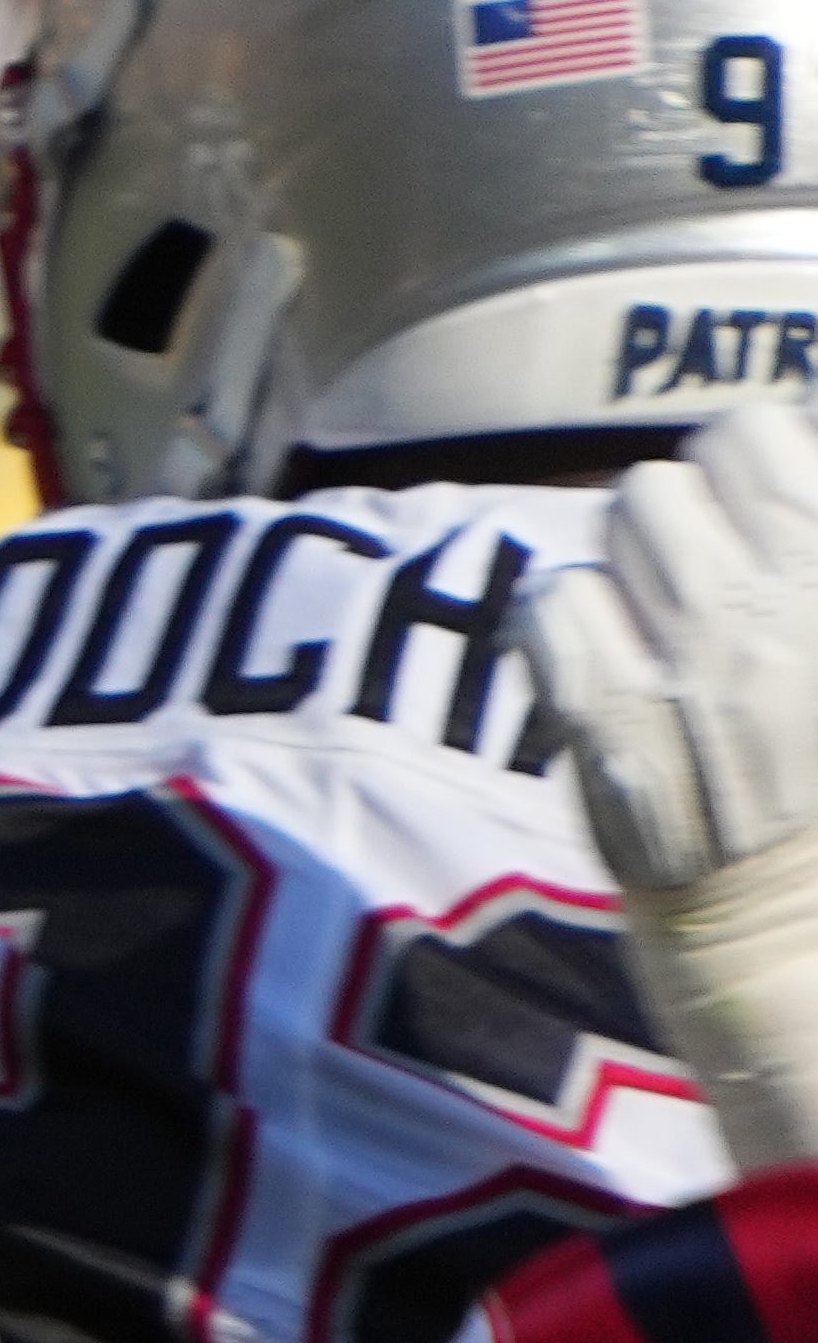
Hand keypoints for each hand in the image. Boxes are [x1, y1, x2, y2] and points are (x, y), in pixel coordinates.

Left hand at [531, 398, 817, 1171]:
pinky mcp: (606, 715)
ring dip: (621, 566)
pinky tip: (599, 668)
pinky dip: (563, 624)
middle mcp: (773, 604)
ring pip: (607, 528)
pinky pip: (549, 603)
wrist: (787, 916)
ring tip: (655, 631)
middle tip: (694, 587)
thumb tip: (786, 427)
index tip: (745, 519)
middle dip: (674, 521)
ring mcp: (687, 660)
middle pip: (670, 477)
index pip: (756, 432)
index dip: (739, 468)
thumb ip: (794, 534)